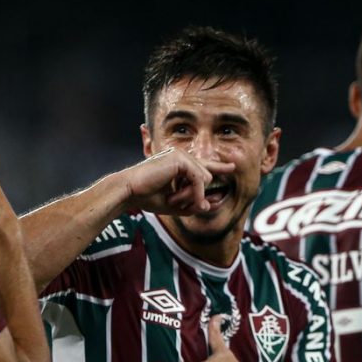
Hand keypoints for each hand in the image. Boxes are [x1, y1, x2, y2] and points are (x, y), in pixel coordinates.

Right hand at [119, 147, 234, 214]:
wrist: (129, 191)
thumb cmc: (146, 197)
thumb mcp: (173, 205)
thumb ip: (192, 205)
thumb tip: (209, 206)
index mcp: (179, 164)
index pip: (204, 165)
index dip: (219, 167)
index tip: (232, 167)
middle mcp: (181, 156)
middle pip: (206, 178)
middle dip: (194, 195)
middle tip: (173, 202)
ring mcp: (181, 155)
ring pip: (205, 179)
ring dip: (191, 195)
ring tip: (172, 199)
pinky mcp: (180, 159)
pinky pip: (199, 179)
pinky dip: (193, 192)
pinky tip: (178, 199)